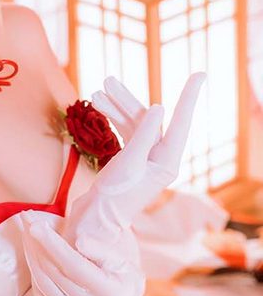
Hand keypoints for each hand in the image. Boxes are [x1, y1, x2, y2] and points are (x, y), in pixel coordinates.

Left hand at [20, 215, 144, 295]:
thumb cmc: (122, 278)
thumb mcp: (122, 261)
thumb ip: (102, 250)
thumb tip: (79, 241)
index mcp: (109, 293)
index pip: (73, 264)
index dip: (52, 243)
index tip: (35, 224)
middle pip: (53, 270)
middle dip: (36, 242)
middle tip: (26, 219)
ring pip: (42, 281)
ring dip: (31, 254)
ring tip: (26, 231)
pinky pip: (39, 295)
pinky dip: (34, 273)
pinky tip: (33, 254)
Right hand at [66, 72, 205, 240]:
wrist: (95, 219)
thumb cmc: (113, 196)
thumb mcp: (128, 163)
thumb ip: (142, 135)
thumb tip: (159, 108)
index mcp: (167, 162)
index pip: (181, 122)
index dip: (189, 97)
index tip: (199, 75)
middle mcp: (159, 159)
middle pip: (149, 120)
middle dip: (127, 100)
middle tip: (109, 80)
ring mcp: (145, 159)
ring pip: (135, 124)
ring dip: (116, 108)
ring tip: (98, 93)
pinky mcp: (131, 160)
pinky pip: (126, 132)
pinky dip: (113, 120)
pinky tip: (100, 108)